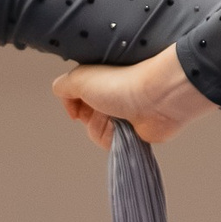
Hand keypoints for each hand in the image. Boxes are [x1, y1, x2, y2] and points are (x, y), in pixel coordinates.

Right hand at [52, 49, 220, 148]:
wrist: (157, 98)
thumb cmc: (122, 83)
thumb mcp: (80, 77)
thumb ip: (63, 86)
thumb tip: (69, 103)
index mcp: (98, 79)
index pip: (73, 99)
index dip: (74, 103)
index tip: (81, 99)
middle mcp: (109, 96)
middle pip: (84, 119)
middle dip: (91, 116)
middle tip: (105, 105)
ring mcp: (122, 114)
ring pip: (96, 133)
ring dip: (104, 127)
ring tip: (120, 115)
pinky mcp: (132, 131)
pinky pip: (112, 144)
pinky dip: (116, 137)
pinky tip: (128, 126)